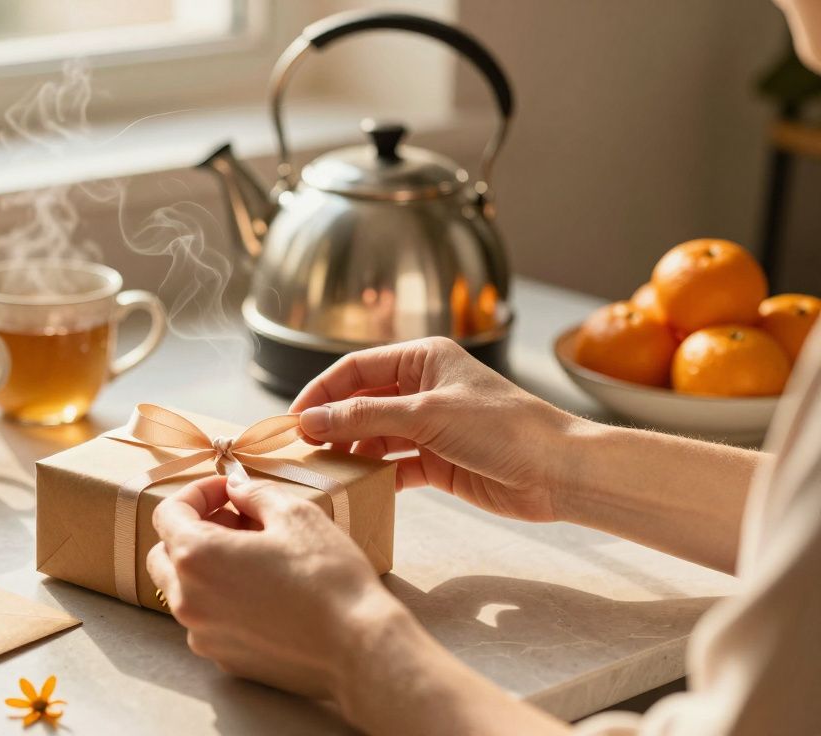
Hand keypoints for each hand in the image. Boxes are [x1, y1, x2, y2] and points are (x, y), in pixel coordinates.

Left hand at [146, 475, 410, 699]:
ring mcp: (202, 634)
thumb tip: (237, 490)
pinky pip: (207, 619)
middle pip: (165, 553)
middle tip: (239, 520)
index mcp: (196, 557)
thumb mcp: (295, 514)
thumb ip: (254, 494)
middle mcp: (187, 600)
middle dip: (195, 529)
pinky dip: (221, 598)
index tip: (228, 490)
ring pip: (184, 589)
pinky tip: (263, 591)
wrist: (358, 648)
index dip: (198, 492)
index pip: (168, 512)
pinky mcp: (224, 659)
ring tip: (255, 554)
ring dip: (207, 565)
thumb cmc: (328, 579)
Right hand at [290, 337, 580, 522]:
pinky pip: (392, 466)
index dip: (321, 391)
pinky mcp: (437, 462)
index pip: (355, 369)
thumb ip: (365, 416)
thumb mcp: (426, 414)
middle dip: (331, 424)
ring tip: (322, 472)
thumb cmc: (503, 428)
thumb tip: (311, 421)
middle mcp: (422, 389)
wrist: (558, 472)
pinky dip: (374, 475)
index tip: (292, 419)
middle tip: (299, 450)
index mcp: (423, 359)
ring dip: (349, 452)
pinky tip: (356, 487)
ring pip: (373, 436)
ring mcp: (429, 427)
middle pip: (360, 403)